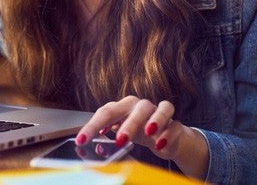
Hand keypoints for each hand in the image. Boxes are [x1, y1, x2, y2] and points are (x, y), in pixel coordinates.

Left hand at [75, 96, 208, 177]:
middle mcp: (141, 106)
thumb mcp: (121, 135)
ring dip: (154, 119)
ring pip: (160, 108)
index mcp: (123, 107)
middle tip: (119, 140)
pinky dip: (169, 133)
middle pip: (135, 107)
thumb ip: (108, 141)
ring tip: (148, 133)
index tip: (82, 140)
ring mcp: (159, 113)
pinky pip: (175, 125)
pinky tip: (160, 144)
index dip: (92, 126)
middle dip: (127, 123)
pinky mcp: (175, 124)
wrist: (166, 138)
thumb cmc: (139, 133)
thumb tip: (96, 150)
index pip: (106, 112)